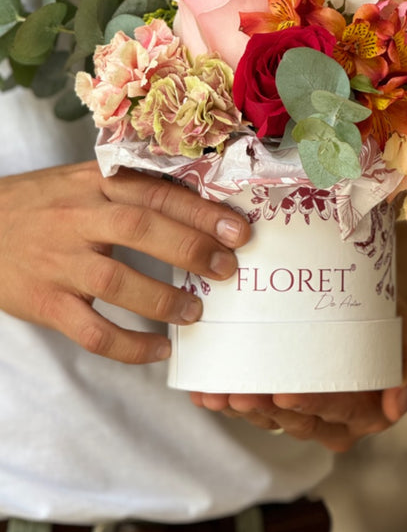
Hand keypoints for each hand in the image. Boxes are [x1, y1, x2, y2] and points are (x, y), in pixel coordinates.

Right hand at [0, 161, 249, 363]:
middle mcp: (78, 218)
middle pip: (141, 228)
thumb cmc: (42, 205)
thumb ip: (131, 189)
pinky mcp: (45, 302)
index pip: (154, 192)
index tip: (238, 231)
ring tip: (196, 312)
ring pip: (117, 282)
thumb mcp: (83, 181)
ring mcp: (60, 262)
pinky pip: (92, 331)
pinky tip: (158, 350)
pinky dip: (130, 346)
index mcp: (94, 184)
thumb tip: (199, 204)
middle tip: (228, 269)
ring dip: (164, 300)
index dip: (200, 211)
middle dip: (191, 249)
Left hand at [189, 298, 406, 451]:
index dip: (311, 405)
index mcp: (366, 412)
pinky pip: (251, 404)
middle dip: (266, 408)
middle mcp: (331, 419)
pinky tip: (204, 389)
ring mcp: (300, 410)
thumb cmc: (391, 323)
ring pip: (267, 416)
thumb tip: (398, 406)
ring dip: (239, 406)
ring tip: (217, 390)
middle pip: (295, 418)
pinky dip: (225, 398)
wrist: (367, 305)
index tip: (286, 392)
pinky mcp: (274, 398)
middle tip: (241, 392)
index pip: (338, 412)